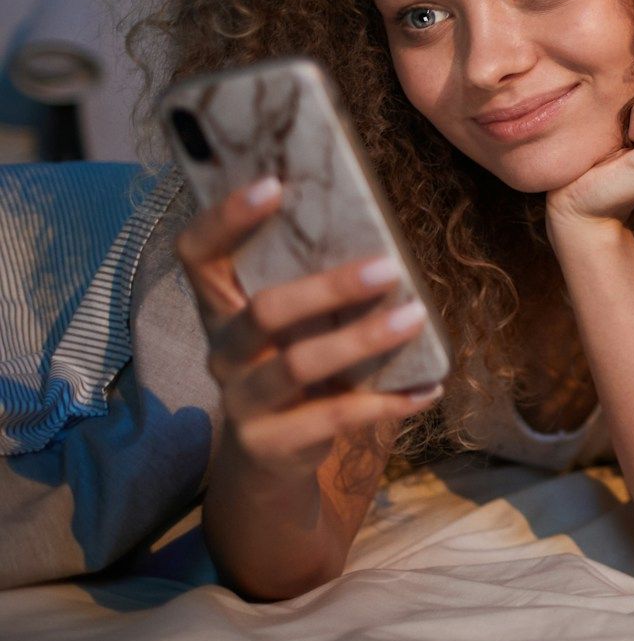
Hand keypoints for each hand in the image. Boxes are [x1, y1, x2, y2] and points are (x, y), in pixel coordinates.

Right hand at [174, 177, 442, 476]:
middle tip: (390, 267)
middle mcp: (223, 349)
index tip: (274, 184)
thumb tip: (378, 226)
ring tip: (415, 318)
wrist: (269, 457)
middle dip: (329, 287)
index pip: (197, 254)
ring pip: (298, 364)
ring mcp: (241, 399)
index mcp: (221, 306)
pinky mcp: (270, 443)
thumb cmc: (291, 360)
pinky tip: (429, 389)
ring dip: (364, 340)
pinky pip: (334, 417)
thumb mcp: (291, 322)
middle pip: (263, 310)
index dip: (225, 218)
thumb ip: (309, 280)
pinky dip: (388, 401)